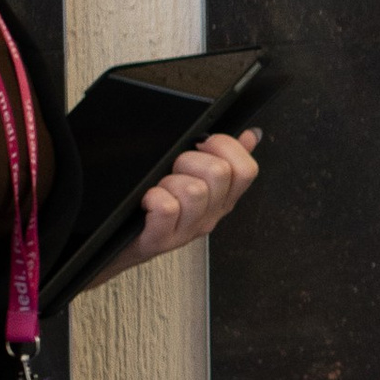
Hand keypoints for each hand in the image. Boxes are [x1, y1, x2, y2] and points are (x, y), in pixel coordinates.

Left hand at [98, 128, 261, 280]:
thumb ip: (226, 158)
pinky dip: (154, 198)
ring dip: (170, 182)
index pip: (247, 169)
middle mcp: (211, 215)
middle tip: (175, 168)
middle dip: (191, 159)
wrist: (127, 244)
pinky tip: (148, 200)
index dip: (227, 147)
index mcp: (223, 199)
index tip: (204, 143)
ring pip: (194, 190)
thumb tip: (251, 135)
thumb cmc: (160, 210)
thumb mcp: (198, 181)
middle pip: (220, 172)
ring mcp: (188, 230)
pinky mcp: (162, 240)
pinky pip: (167, 208)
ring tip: (159, 188)